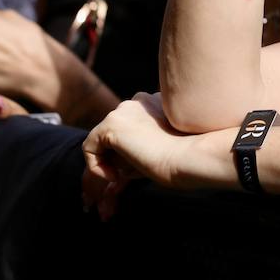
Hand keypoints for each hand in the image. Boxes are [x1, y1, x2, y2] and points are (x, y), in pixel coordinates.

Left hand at [82, 92, 193, 219]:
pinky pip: (90, 147)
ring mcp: (124, 110)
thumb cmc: (186, 157)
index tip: (136, 170)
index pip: (133, 126)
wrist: (189, 156)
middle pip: (117, 132)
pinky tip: (115, 177)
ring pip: (103, 139)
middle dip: (118, 156)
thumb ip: (144, 147)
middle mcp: (139, 101)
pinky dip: (96, 165)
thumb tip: (119, 171)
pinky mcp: (111, 124)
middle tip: (126, 178)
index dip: (130, 150)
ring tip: (122, 179)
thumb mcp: (164, 146)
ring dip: (110, 161)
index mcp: (157, 101)